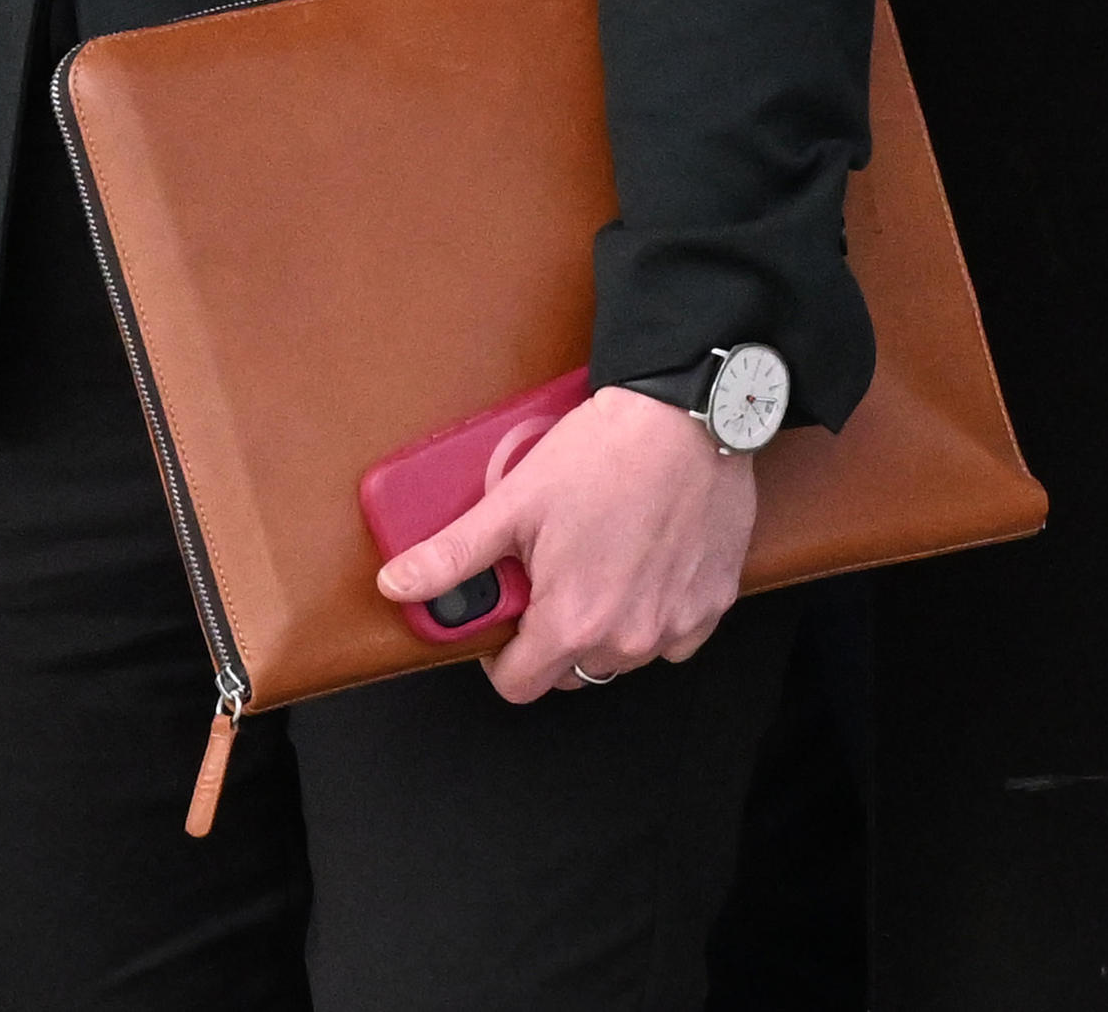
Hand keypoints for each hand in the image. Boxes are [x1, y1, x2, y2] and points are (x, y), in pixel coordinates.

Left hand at [374, 383, 755, 704]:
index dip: (500, 660)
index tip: (503, 626)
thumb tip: (396, 584)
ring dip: (602, 627)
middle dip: (551, 638)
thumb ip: (452, 556)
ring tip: (593, 564)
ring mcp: (674, 627)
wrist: (685, 421)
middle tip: (547, 580)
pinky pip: (671, 636)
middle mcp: (626, 640)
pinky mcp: (711, 606)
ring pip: (620, 656)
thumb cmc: (604, 456)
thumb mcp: (511, 503)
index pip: (520, 686)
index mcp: (572, 622)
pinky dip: (651, 614)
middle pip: (571, 672)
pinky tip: (640, 566)